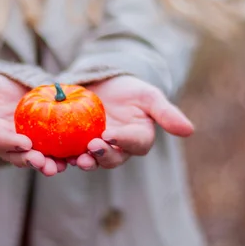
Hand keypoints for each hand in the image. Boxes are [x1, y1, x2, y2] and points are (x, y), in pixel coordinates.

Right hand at [0, 74, 66, 175]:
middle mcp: (7, 145)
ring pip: (36, 159)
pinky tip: (77, 157)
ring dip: (48, 164)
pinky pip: (55, 153)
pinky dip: (65, 156)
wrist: (17, 92)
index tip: (24, 142)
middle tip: (42, 161)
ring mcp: (27, 148)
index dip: (9, 143)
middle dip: (29, 160)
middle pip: (18, 156)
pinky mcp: (45, 146)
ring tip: (59, 166)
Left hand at [71, 75, 193, 170]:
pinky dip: (63, 157)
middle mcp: (118, 149)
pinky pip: (70, 153)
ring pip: (91, 161)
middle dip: (103, 156)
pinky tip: (55, 154)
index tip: (111, 134)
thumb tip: (190, 131)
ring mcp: (96, 148)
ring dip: (84, 162)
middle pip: (112, 158)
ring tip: (76, 158)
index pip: (135, 143)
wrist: (102, 84)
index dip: (124, 141)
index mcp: (138, 138)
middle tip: (92, 147)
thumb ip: (165, 113)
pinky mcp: (76, 145)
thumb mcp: (148, 95)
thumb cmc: (129, 89)